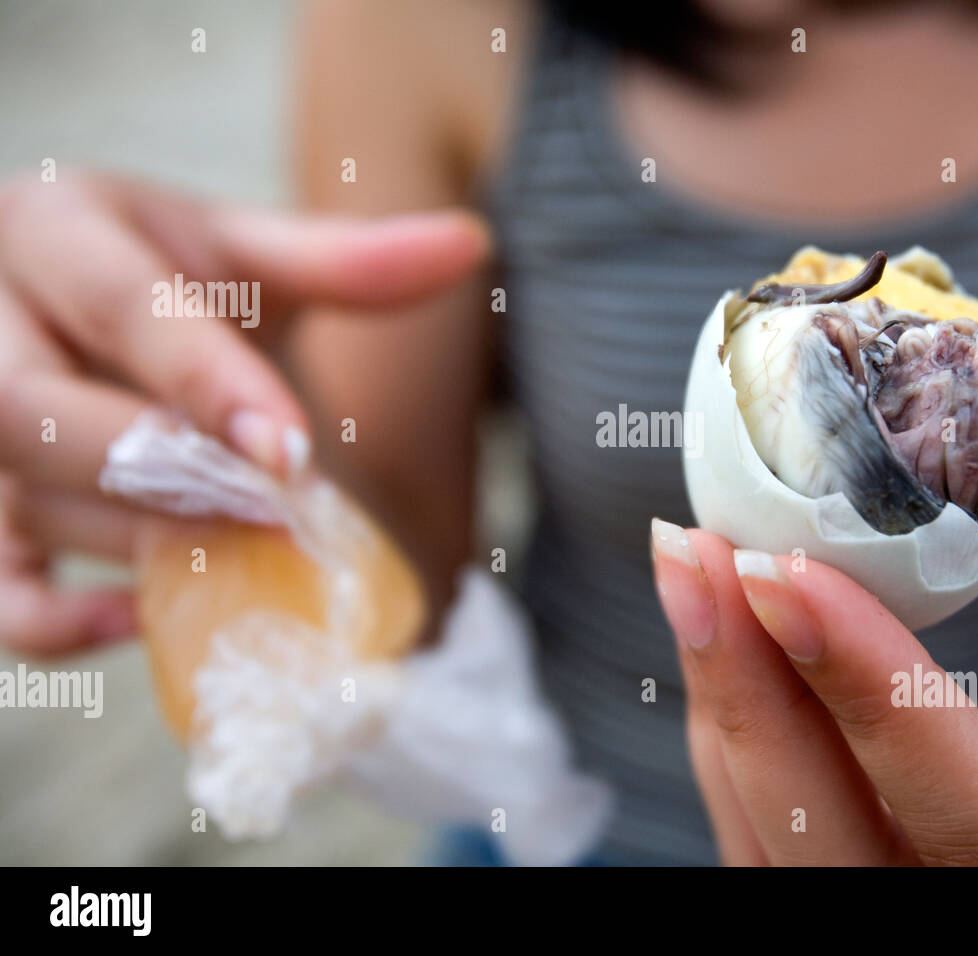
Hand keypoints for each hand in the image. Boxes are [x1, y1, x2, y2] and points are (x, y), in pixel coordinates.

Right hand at [0, 170, 488, 652]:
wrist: (71, 293)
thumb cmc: (165, 271)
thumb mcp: (243, 249)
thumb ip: (345, 258)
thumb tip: (470, 245)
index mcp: (54, 230)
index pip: (122, 307)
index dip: (206, 381)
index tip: (290, 449)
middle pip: (28, 410)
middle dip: (154, 469)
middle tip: (270, 510)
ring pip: (20, 496)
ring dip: (133, 539)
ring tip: (241, 557)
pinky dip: (50, 620)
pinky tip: (141, 619)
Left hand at [651, 469, 977, 864]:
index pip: (972, 815)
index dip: (872, 694)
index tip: (788, 570)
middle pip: (836, 852)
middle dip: (751, 699)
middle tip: (699, 554)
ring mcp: (926, 895)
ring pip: (785, 843)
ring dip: (726, 704)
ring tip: (693, 567)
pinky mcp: (886, 857)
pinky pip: (782, 816)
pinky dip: (741, 719)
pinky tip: (724, 621)